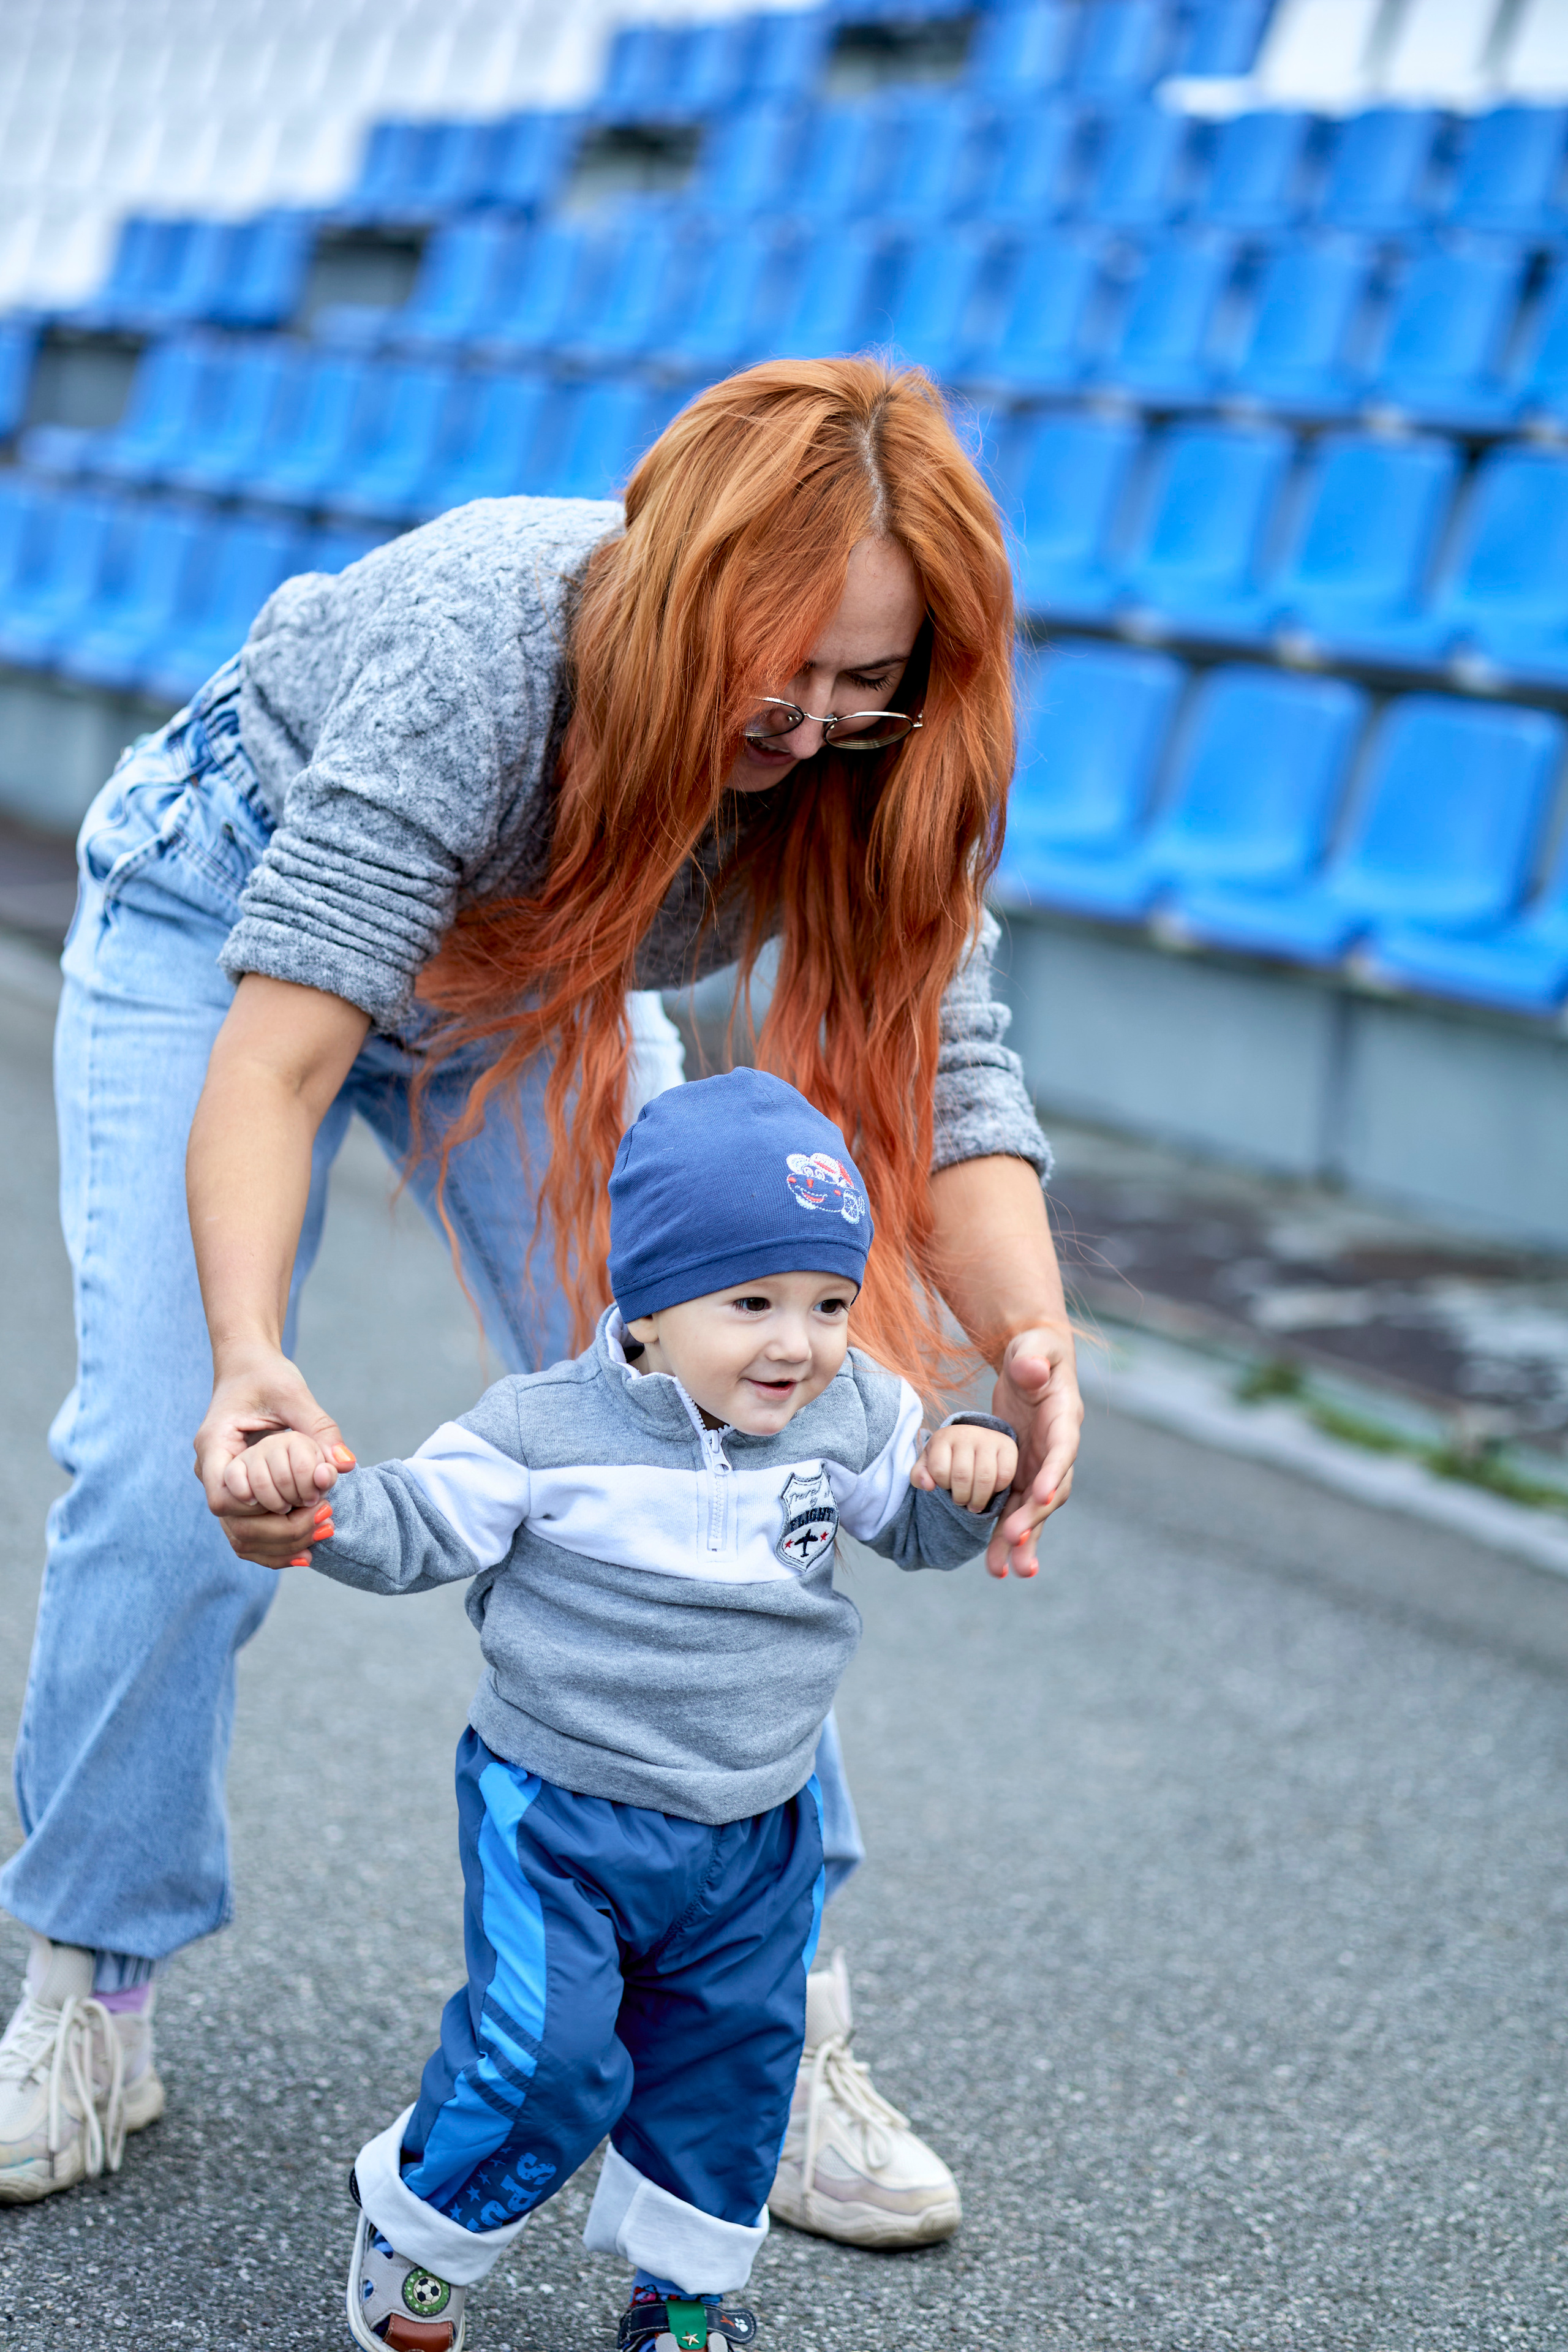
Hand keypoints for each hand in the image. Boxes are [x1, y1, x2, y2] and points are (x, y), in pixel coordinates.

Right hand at [195, 1351, 354, 1571]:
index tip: (295, 1500)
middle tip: (324, 1516)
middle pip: (233, 1524)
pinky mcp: (239, 1492)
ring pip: (240, 1535)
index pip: (222, 1497)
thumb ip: (319, 1429)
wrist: (250, 1369)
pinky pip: (249, 1530)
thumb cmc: (267, 1376)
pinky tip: (309, 1545)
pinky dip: (277, 1542)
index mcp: (214, 1444)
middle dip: (280, 1529)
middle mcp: (213, 1470)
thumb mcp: (294, 1395)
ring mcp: (224, 1484)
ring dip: (281, 1542)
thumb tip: (345, 1465)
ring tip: (323, 1530)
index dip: (257, 1509)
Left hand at [910, 1423, 1018, 1512]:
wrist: (974, 1439)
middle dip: (961, 1497)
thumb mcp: (929, 1463)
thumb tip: (928, 1485)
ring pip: (984, 1478)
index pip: (939, 1470)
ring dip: (978, 1499)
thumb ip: (919, 1475)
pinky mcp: (1007, 1445)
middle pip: (962, 1476)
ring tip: (975, 1504)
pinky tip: (991, 1489)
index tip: (946, 1487)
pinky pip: (1004, 1475)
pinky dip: (998, 1489)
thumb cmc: (948, 1456)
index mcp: (943, 1437)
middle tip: (962, 1502)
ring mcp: (988, 1438)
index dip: (942, 1485)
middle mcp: (966, 1433)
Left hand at [984, 1325, 1082, 1580]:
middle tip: (1015, 1541)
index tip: (1042, 1495)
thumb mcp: (1033, 1347)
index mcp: (1065, 1418)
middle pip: (1051, 1491)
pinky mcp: (1023, 1476)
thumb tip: (1030, 1371)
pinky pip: (1015, 1509)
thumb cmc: (1033, 1351)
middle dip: (1034, 1518)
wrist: (1031, 1364)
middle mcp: (1057, 1450)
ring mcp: (1041, 1467)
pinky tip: (995, 1564)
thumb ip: (1031, 1357)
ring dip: (1022, 1541)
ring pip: (1035, 1511)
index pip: (1063, 1449)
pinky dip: (1006, 1535)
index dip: (1054, 1472)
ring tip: (1006, 1571)